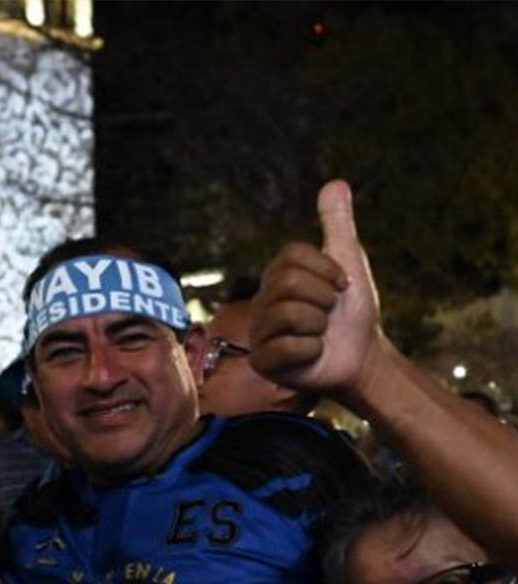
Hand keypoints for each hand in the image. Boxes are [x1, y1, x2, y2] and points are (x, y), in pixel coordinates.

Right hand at [250, 180, 391, 400]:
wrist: (362, 357)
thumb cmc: (352, 313)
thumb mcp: (349, 261)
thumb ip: (337, 224)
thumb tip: (336, 182)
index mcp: (276, 277)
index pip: (292, 256)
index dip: (327, 270)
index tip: (340, 287)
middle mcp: (261, 301)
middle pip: (290, 284)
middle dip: (325, 300)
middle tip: (330, 314)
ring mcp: (259, 333)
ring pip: (289, 314)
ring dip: (319, 326)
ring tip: (320, 334)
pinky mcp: (263, 363)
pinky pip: (287, 347)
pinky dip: (310, 351)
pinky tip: (312, 354)